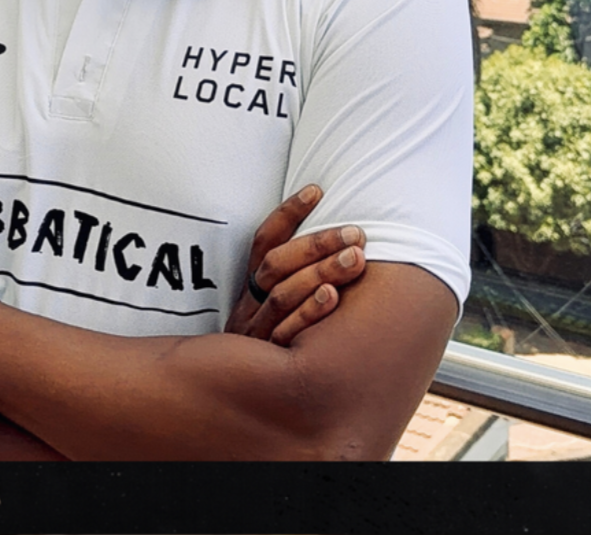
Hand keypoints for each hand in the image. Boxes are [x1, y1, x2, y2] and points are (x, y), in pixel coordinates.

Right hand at [224, 185, 365, 345]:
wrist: (234, 400)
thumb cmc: (265, 351)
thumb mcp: (267, 311)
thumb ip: (288, 279)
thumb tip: (331, 244)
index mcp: (251, 287)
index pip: (266, 241)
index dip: (289, 213)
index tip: (317, 190)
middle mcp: (251, 306)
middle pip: (279, 265)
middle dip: (318, 243)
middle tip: (356, 232)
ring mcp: (258, 334)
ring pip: (285, 293)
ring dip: (322, 271)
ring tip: (356, 257)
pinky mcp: (268, 360)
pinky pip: (288, 331)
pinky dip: (311, 311)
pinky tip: (333, 297)